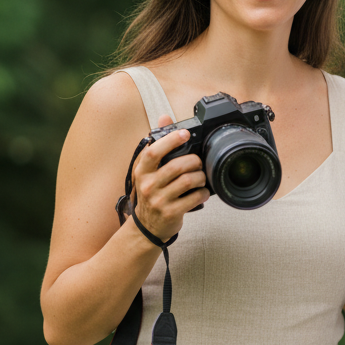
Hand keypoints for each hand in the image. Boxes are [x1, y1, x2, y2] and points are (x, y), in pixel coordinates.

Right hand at [130, 115, 209, 241]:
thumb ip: (157, 144)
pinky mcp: (170, 213)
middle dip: (194, 162)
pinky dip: (203, 193)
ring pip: (188, 181)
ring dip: (200, 177)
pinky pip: (194, 198)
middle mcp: (147, 185)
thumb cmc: (151, 194)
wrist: (146, 227)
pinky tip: (202, 192)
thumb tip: (164, 117)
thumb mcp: (148, 171)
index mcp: (141, 171)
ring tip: (201, 178)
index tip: (185, 134)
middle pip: (177, 166)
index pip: (153, 152)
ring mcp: (158, 200)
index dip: (170, 140)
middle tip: (198, 163)